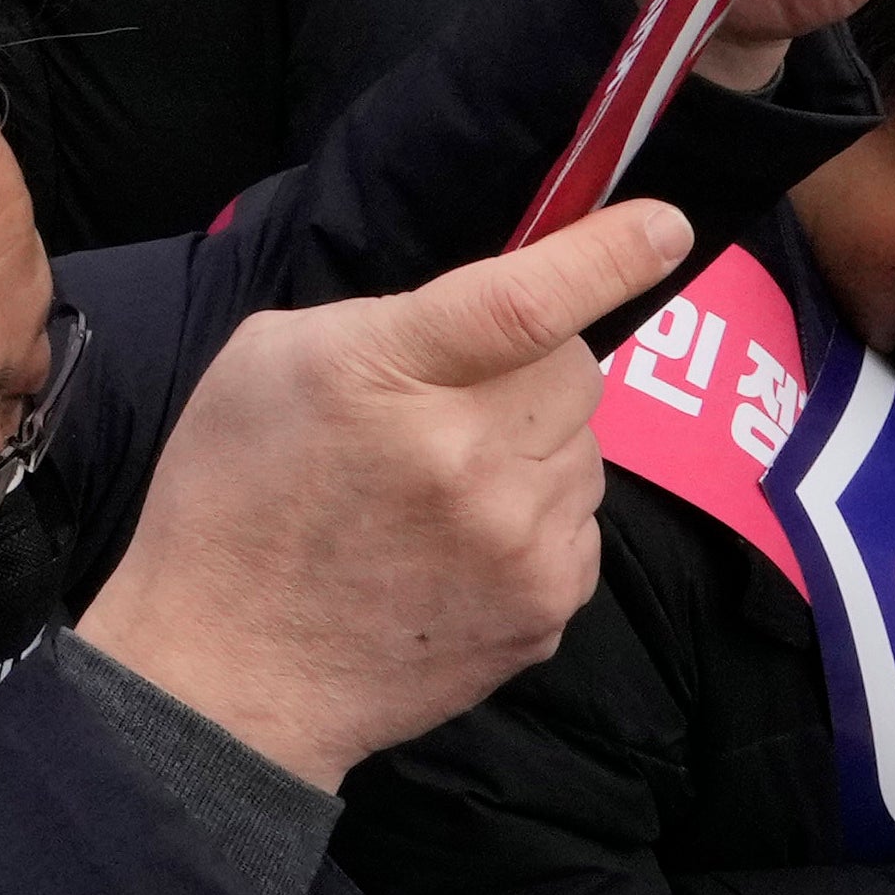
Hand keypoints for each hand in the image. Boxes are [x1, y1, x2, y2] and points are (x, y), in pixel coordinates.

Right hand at [79, 198, 693, 789]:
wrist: (229, 668)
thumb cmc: (231, 497)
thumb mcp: (266, 363)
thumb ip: (381, 321)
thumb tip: (487, 315)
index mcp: (382, 376)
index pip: (522, 302)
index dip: (604, 257)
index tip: (665, 226)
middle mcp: (465, 459)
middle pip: (577, 369)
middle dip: (535, 365)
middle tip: (458, 400)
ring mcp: (516, 543)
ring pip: (587, 448)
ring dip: (535, 446)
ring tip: (445, 487)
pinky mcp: (545, 609)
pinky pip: (580, 524)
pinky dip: (536, 519)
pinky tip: (460, 544)